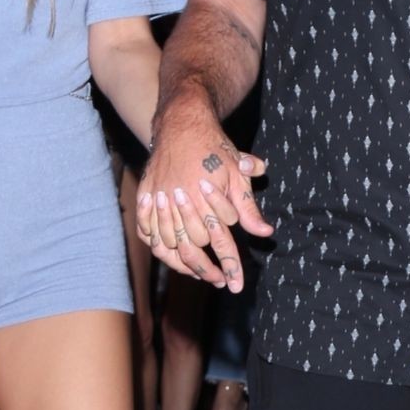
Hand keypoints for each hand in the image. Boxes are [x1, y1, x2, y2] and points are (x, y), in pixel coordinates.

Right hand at [137, 103, 272, 291]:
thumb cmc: (214, 147)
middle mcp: (181, 201)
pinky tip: (172, 256)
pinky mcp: (145, 196)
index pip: (220, 241)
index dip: (230, 266)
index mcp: (206, 197)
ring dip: (183, 264)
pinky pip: (148, 231)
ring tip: (199, 275)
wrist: (181, 123)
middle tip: (220, 281)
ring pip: (167, 245)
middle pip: (193, 248)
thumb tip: (265, 233)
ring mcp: (159, 199)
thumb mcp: (237, 173)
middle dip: (207, 269)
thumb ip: (248, 207)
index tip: (236, 286)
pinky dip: (159, 246)